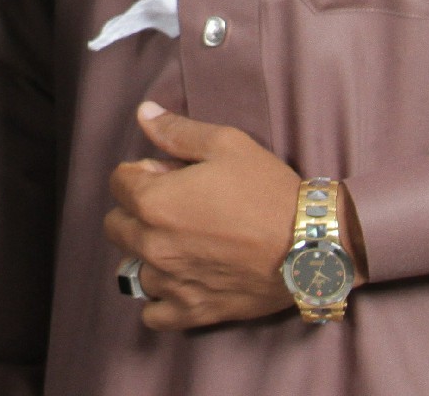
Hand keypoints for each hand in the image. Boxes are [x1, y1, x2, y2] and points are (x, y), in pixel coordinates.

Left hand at [102, 101, 357, 331]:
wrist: (311, 245)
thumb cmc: (268, 191)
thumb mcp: (226, 145)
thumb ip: (177, 131)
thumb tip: (143, 114)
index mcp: (154, 202)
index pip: (118, 183)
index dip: (143, 173)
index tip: (169, 175)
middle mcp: (153, 245)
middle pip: (117, 225)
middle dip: (137, 211)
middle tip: (176, 206)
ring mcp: (171, 283)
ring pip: (133, 268)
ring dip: (148, 255)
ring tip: (182, 244)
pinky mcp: (193, 310)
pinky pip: (153, 313)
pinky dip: (159, 299)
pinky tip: (178, 282)